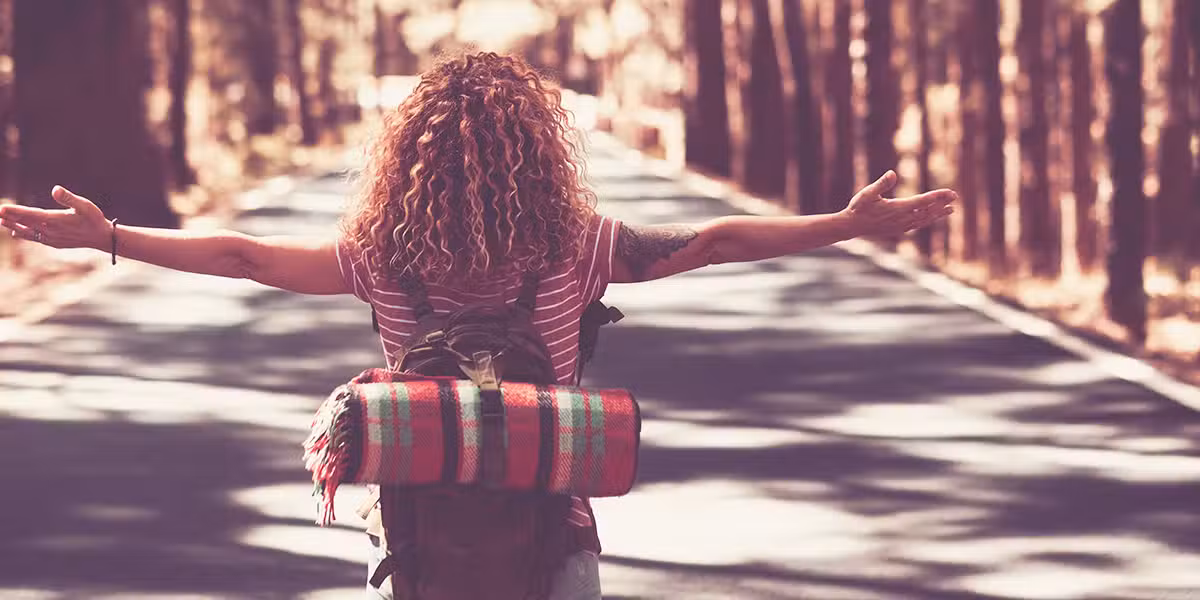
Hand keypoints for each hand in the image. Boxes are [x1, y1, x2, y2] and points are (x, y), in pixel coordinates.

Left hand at [0, 186, 109, 249]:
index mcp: (57, 220)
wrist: (102, 238)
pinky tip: (16, 233)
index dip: (16, 212)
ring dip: (13, 226)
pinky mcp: (54, 243)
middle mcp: (51, 231)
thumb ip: (69, 198)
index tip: (2, 208)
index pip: (31, 215)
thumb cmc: (94, 219)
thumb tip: (55, 189)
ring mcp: (52, 239)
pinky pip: (35, 238)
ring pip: (28, 232)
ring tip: (1, 221)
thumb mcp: (85, 205)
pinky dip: (24, 234)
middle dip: (10, 217)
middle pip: (26, 223)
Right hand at [840, 171, 956, 237]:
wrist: (851, 226)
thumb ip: (881, 184)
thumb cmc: (858, 208)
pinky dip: (927, 220)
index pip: (923, 202)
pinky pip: (918, 225)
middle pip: (928, 211)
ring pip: (925, 220)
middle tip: (955, 197)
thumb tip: (892, 174)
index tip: (950, 192)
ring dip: (938, 214)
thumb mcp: (867, 193)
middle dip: (942, 204)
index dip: (938, 196)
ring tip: (950, 210)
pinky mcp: (898, 229)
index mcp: (897, 209)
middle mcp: (902, 219)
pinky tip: (931, 218)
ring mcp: (901, 226)